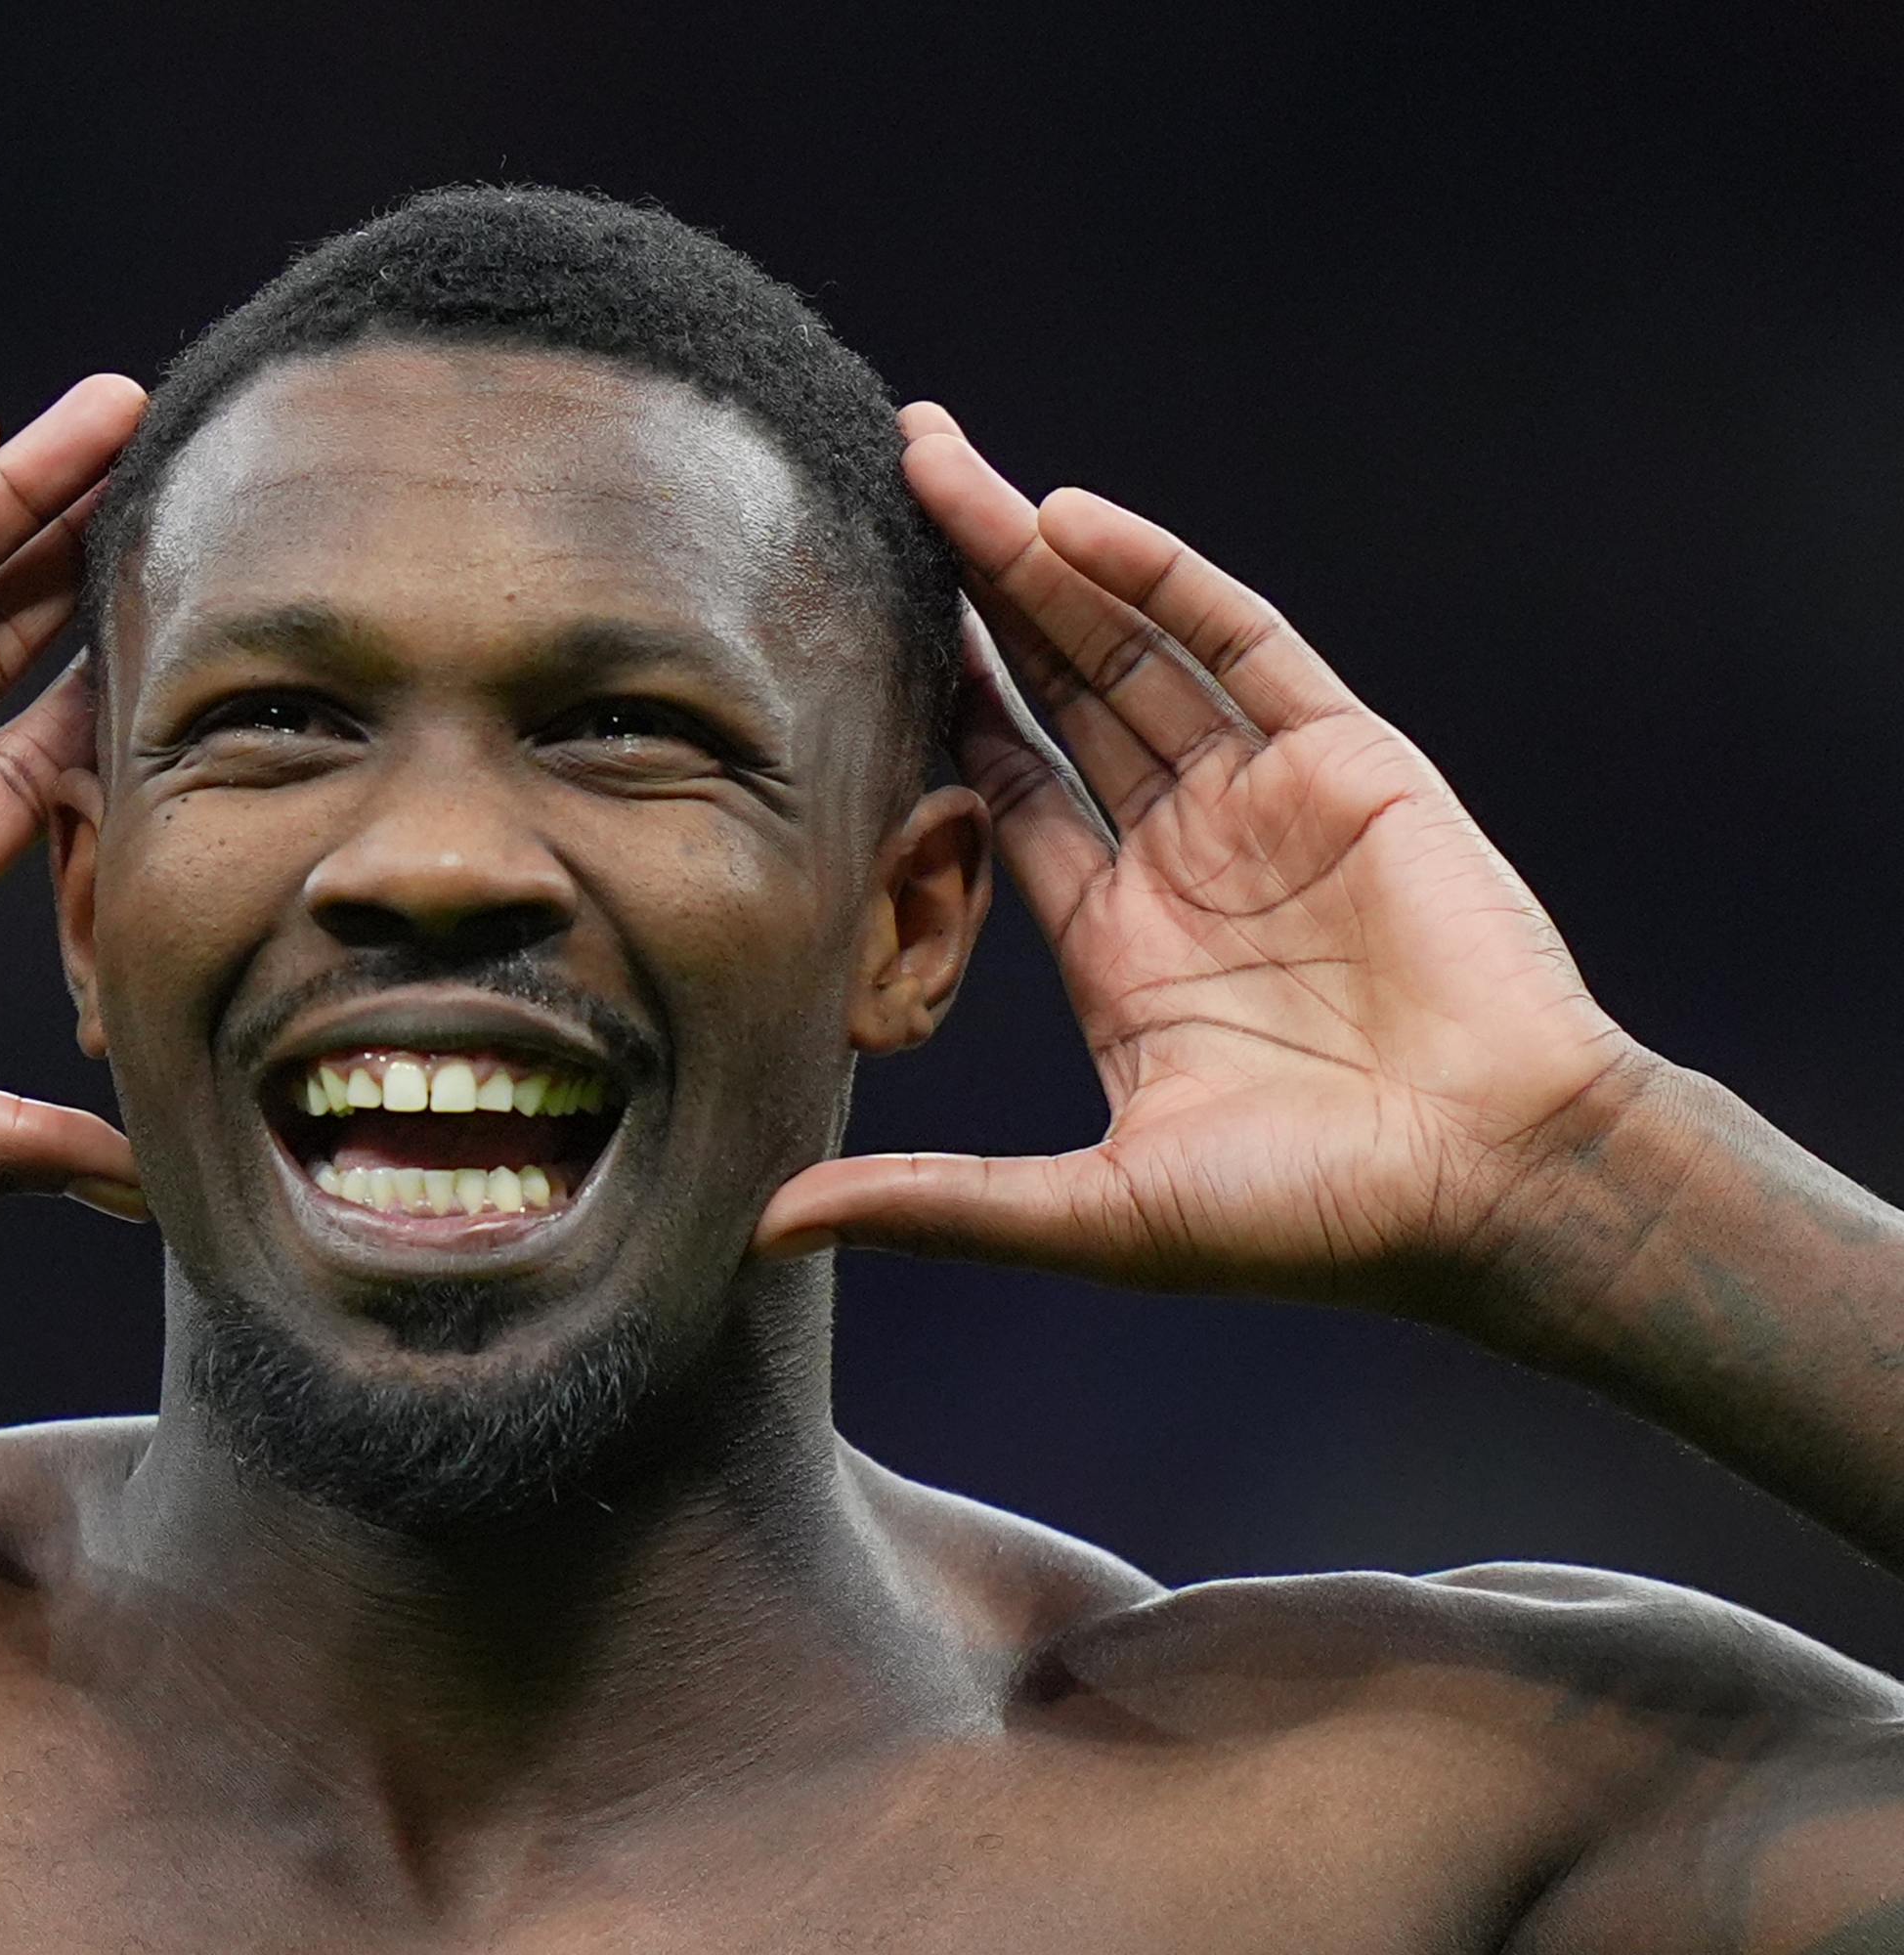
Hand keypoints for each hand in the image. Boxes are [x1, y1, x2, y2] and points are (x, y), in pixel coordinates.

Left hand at [756, 406, 1649, 1312]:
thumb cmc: (1306, 1224)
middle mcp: (1186, 857)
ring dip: (1036, 558)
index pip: (1005, 794)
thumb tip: (761, 1232)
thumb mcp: (1089, 1214)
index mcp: (1120, 944)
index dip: (936, 712)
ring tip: (940, 466)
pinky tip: (1064, 520)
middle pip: (1053, 691)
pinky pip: (1236, 644)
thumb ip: (930, 1203)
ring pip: (1128, 649)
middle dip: (971, 591)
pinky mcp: (1348, 761)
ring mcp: (1267, 801)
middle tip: (883, 483)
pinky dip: (1156, 575)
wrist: (1496, 1190)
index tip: (844, 639)